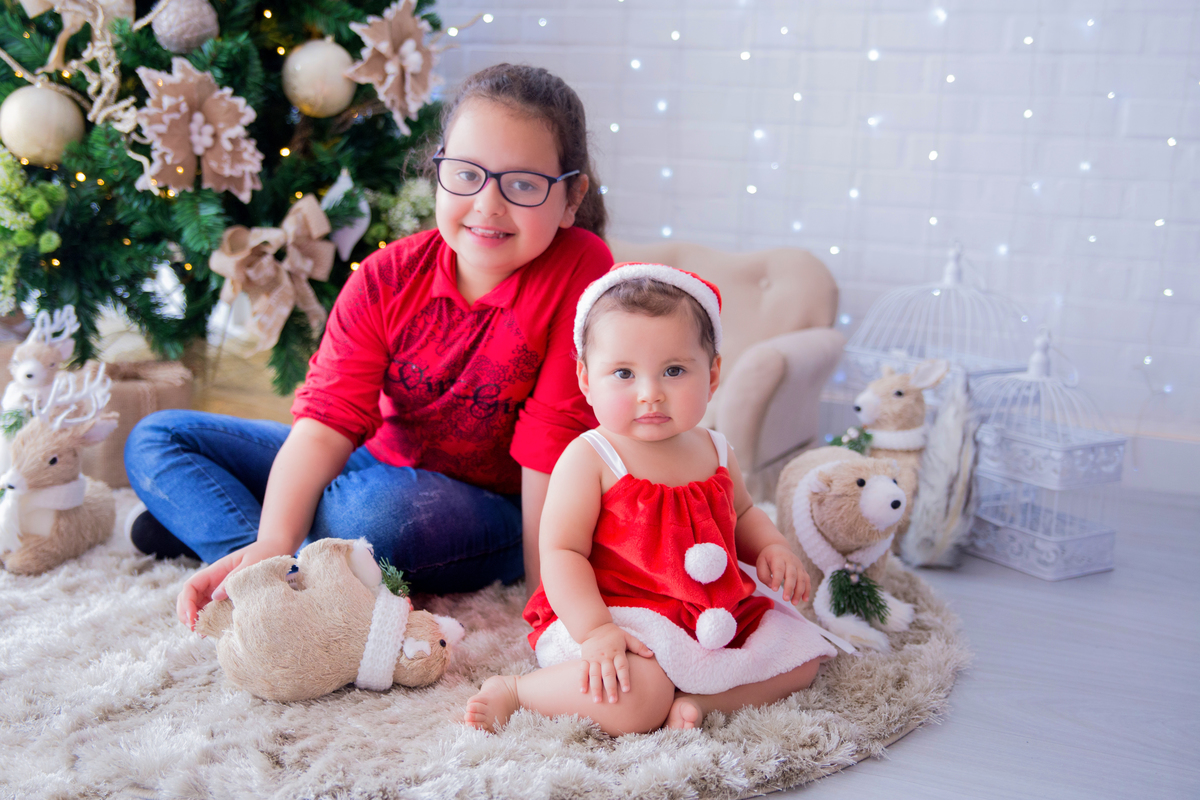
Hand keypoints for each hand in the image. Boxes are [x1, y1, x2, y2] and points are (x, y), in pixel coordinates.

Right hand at [176, 539, 290, 629]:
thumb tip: (215, 597)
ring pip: (198, 605)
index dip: (187, 602)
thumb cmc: (263, 554)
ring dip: (196, 619)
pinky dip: (209, 620)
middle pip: (189, 597)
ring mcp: (219, 590)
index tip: (192, 618)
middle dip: (186, 613)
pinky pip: (213, 610)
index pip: (191, 586)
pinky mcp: (227, 598)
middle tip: (194, 629)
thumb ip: (234, 578)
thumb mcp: (251, 563)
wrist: (275, 551)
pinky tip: (210, 630)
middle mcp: (213, 582)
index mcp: (215, 571)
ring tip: (201, 632)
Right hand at [577, 622, 652, 703]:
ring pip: (594, 675)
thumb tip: (651, 654)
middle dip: (610, 688)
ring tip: (597, 701)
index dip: (624, 678)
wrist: (594, 627)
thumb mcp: (627, 637)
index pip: (621, 667)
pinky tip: (582, 691)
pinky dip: (582, 680)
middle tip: (613, 701)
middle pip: (608, 674)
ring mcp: (594, 659)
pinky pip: (583, 671)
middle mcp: (605, 657)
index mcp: (617, 652)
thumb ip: (639, 646)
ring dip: (596, 688)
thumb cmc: (613, 634)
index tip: (627, 690)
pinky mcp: (585, 660)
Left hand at [756, 543, 810, 605]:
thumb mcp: (760, 563)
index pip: (779, 569)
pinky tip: (804, 600)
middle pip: (792, 574)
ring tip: (794, 603)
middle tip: (785, 599)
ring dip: (799, 592)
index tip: (774, 590)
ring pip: (801, 579)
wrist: (778, 548)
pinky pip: (807, 580)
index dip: (777, 580)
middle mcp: (790, 560)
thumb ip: (763, 575)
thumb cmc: (768, 558)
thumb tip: (771, 586)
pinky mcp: (803, 570)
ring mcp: (798, 565)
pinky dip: (807, 590)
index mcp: (778, 557)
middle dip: (789, 588)